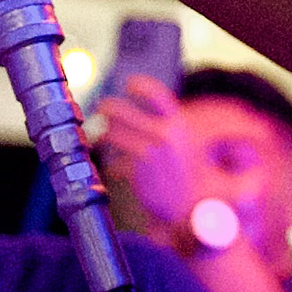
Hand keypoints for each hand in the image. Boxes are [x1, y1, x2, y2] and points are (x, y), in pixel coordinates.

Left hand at [86, 79, 198, 238]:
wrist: (192, 206)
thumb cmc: (184, 173)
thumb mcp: (182, 142)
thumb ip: (163, 124)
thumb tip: (136, 112)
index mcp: (177, 124)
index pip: (155, 94)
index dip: (138, 86)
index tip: (129, 85)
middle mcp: (163, 134)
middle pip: (119, 111)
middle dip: (106, 109)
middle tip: (100, 110)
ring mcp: (149, 153)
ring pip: (110, 134)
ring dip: (102, 135)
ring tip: (100, 137)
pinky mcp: (137, 172)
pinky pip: (114, 162)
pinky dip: (113, 166)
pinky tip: (116, 169)